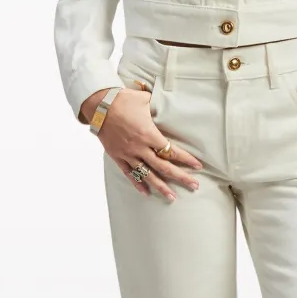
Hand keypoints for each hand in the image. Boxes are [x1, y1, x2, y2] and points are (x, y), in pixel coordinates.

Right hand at [83, 85, 202, 200]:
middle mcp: (140, 148)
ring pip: (147, 175)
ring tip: (172, 197)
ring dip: (161, 187)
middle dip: (181, 177)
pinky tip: (146, 193)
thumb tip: (168, 104)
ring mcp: (128, 154)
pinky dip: (138, 184)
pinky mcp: (117, 157)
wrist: (99, 105)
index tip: (197, 166)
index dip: (186, 159)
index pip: (172, 151)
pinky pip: (129, 173)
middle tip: (194, 185)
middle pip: (164, 167)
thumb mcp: (145, 100)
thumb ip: (158, 107)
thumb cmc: (124, 99)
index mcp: (149, 134)